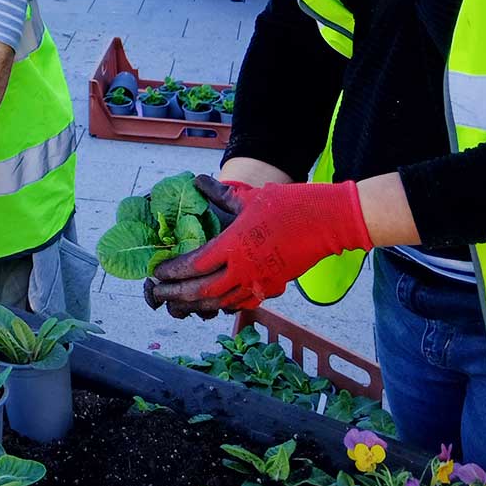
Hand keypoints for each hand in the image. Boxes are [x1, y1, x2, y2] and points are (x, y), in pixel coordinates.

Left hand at [145, 175, 371, 318]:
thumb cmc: (289, 206)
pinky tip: (213, 304)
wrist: (327, 223)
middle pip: (202, 290)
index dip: (173, 272)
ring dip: (196, 304)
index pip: (196, 264)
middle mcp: (244, 269)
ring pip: (221, 301)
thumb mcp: (249, 198)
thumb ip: (220, 194)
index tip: (157, 273)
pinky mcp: (272, 287)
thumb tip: (198, 181)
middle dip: (176, 294)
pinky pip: (242, 302)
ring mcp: (259, 281)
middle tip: (157, 295)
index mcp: (234, 246)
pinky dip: (223, 305)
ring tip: (177, 305)